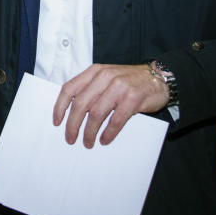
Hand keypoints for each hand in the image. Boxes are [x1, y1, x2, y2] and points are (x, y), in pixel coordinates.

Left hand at [52, 63, 168, 147]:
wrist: (158, 78)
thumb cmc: (129, 81)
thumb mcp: (107, 77)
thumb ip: (91, 88)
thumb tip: (72, 113)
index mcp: (95, 71)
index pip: (69, 88)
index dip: (60, 107)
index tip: (57, 122)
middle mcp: (105, 77)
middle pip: (80, 104)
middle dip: (73, 125)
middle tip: (71, 139)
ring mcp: (120, 87)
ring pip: (96, 114)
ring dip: (89, 132)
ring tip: (88, 142)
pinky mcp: (133, 98)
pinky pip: (116, 120)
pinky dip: (108, 133)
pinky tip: (104, 140)